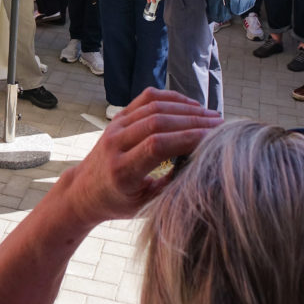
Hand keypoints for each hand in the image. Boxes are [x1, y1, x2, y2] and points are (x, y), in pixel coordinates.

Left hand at [62, 88, 221, 227]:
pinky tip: (189, 104)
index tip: (215, 138)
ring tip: (209, 115)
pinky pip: (144, 100)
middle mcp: (116, 144)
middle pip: (157, 122)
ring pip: (152, 107)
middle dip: (192, 121)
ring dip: (184, 108)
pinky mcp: (117, 118)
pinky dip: (169, 98)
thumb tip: (206, 169)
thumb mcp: (147, 205)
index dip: (188, 138)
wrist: (84, 190)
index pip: (157, 145)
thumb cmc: (119, 202)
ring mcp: (114, 127)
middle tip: (219, 124)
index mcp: (122, 170)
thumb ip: (172, 187)